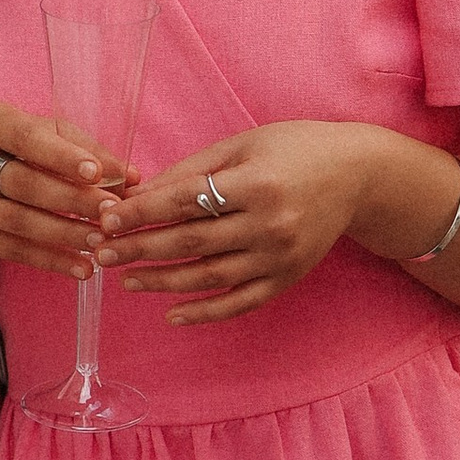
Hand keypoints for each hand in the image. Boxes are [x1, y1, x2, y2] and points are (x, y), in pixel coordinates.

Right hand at [0, 100, 130, 276]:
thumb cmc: (18, 148)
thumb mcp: (48, 134)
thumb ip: (87, 150)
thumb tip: (130, 176)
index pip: (26, 138)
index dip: (62, 157)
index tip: (97, 174)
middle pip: (22, 183)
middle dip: (70, 200)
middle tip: (109, 212)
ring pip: (16, 221)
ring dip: (63, 234)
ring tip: (100, 242)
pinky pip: (10, 249)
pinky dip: (49, 260)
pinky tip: (80, 266)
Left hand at [105, 123, 393, 324]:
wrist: (357, 175)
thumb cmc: (294, 148)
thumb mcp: (243, 145)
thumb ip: (192, 170)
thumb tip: (139, 195)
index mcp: (256, 183)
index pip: (185, 201)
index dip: (142, 212)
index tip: (106, 218)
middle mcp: (269, 224)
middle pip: (191, 243)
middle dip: (140, 249)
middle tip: (102, 253)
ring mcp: (280, 257)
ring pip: (210, 278)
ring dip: (162, 282)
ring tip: (126, 280)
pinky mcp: (288, 278)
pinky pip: (240, 303)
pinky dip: (205, 313)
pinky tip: (172, 314)